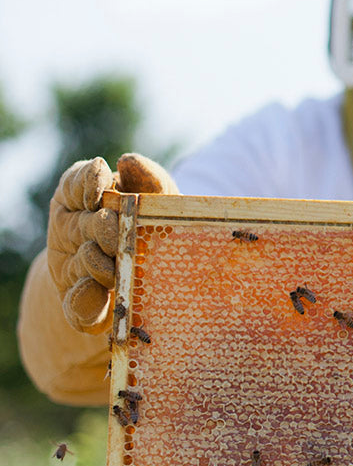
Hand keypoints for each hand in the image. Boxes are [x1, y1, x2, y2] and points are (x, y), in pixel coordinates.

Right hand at [47, 153, 177, 332]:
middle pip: (89, 226)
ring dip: (98, 266)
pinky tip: (98, 298)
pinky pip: (77, 305)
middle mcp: (78, 232)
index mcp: (90, 201)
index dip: (86, 184)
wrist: (151, 280)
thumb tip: (128, 161)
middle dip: (103, 229)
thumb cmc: (159, 228)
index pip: (77, 184)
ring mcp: (77, 267)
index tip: (98, 191)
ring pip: (84, 263)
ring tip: (114, 273)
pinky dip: (85, 302)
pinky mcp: (81, 302)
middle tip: (118, 239)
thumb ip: (150, 180)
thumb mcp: (162, 201)